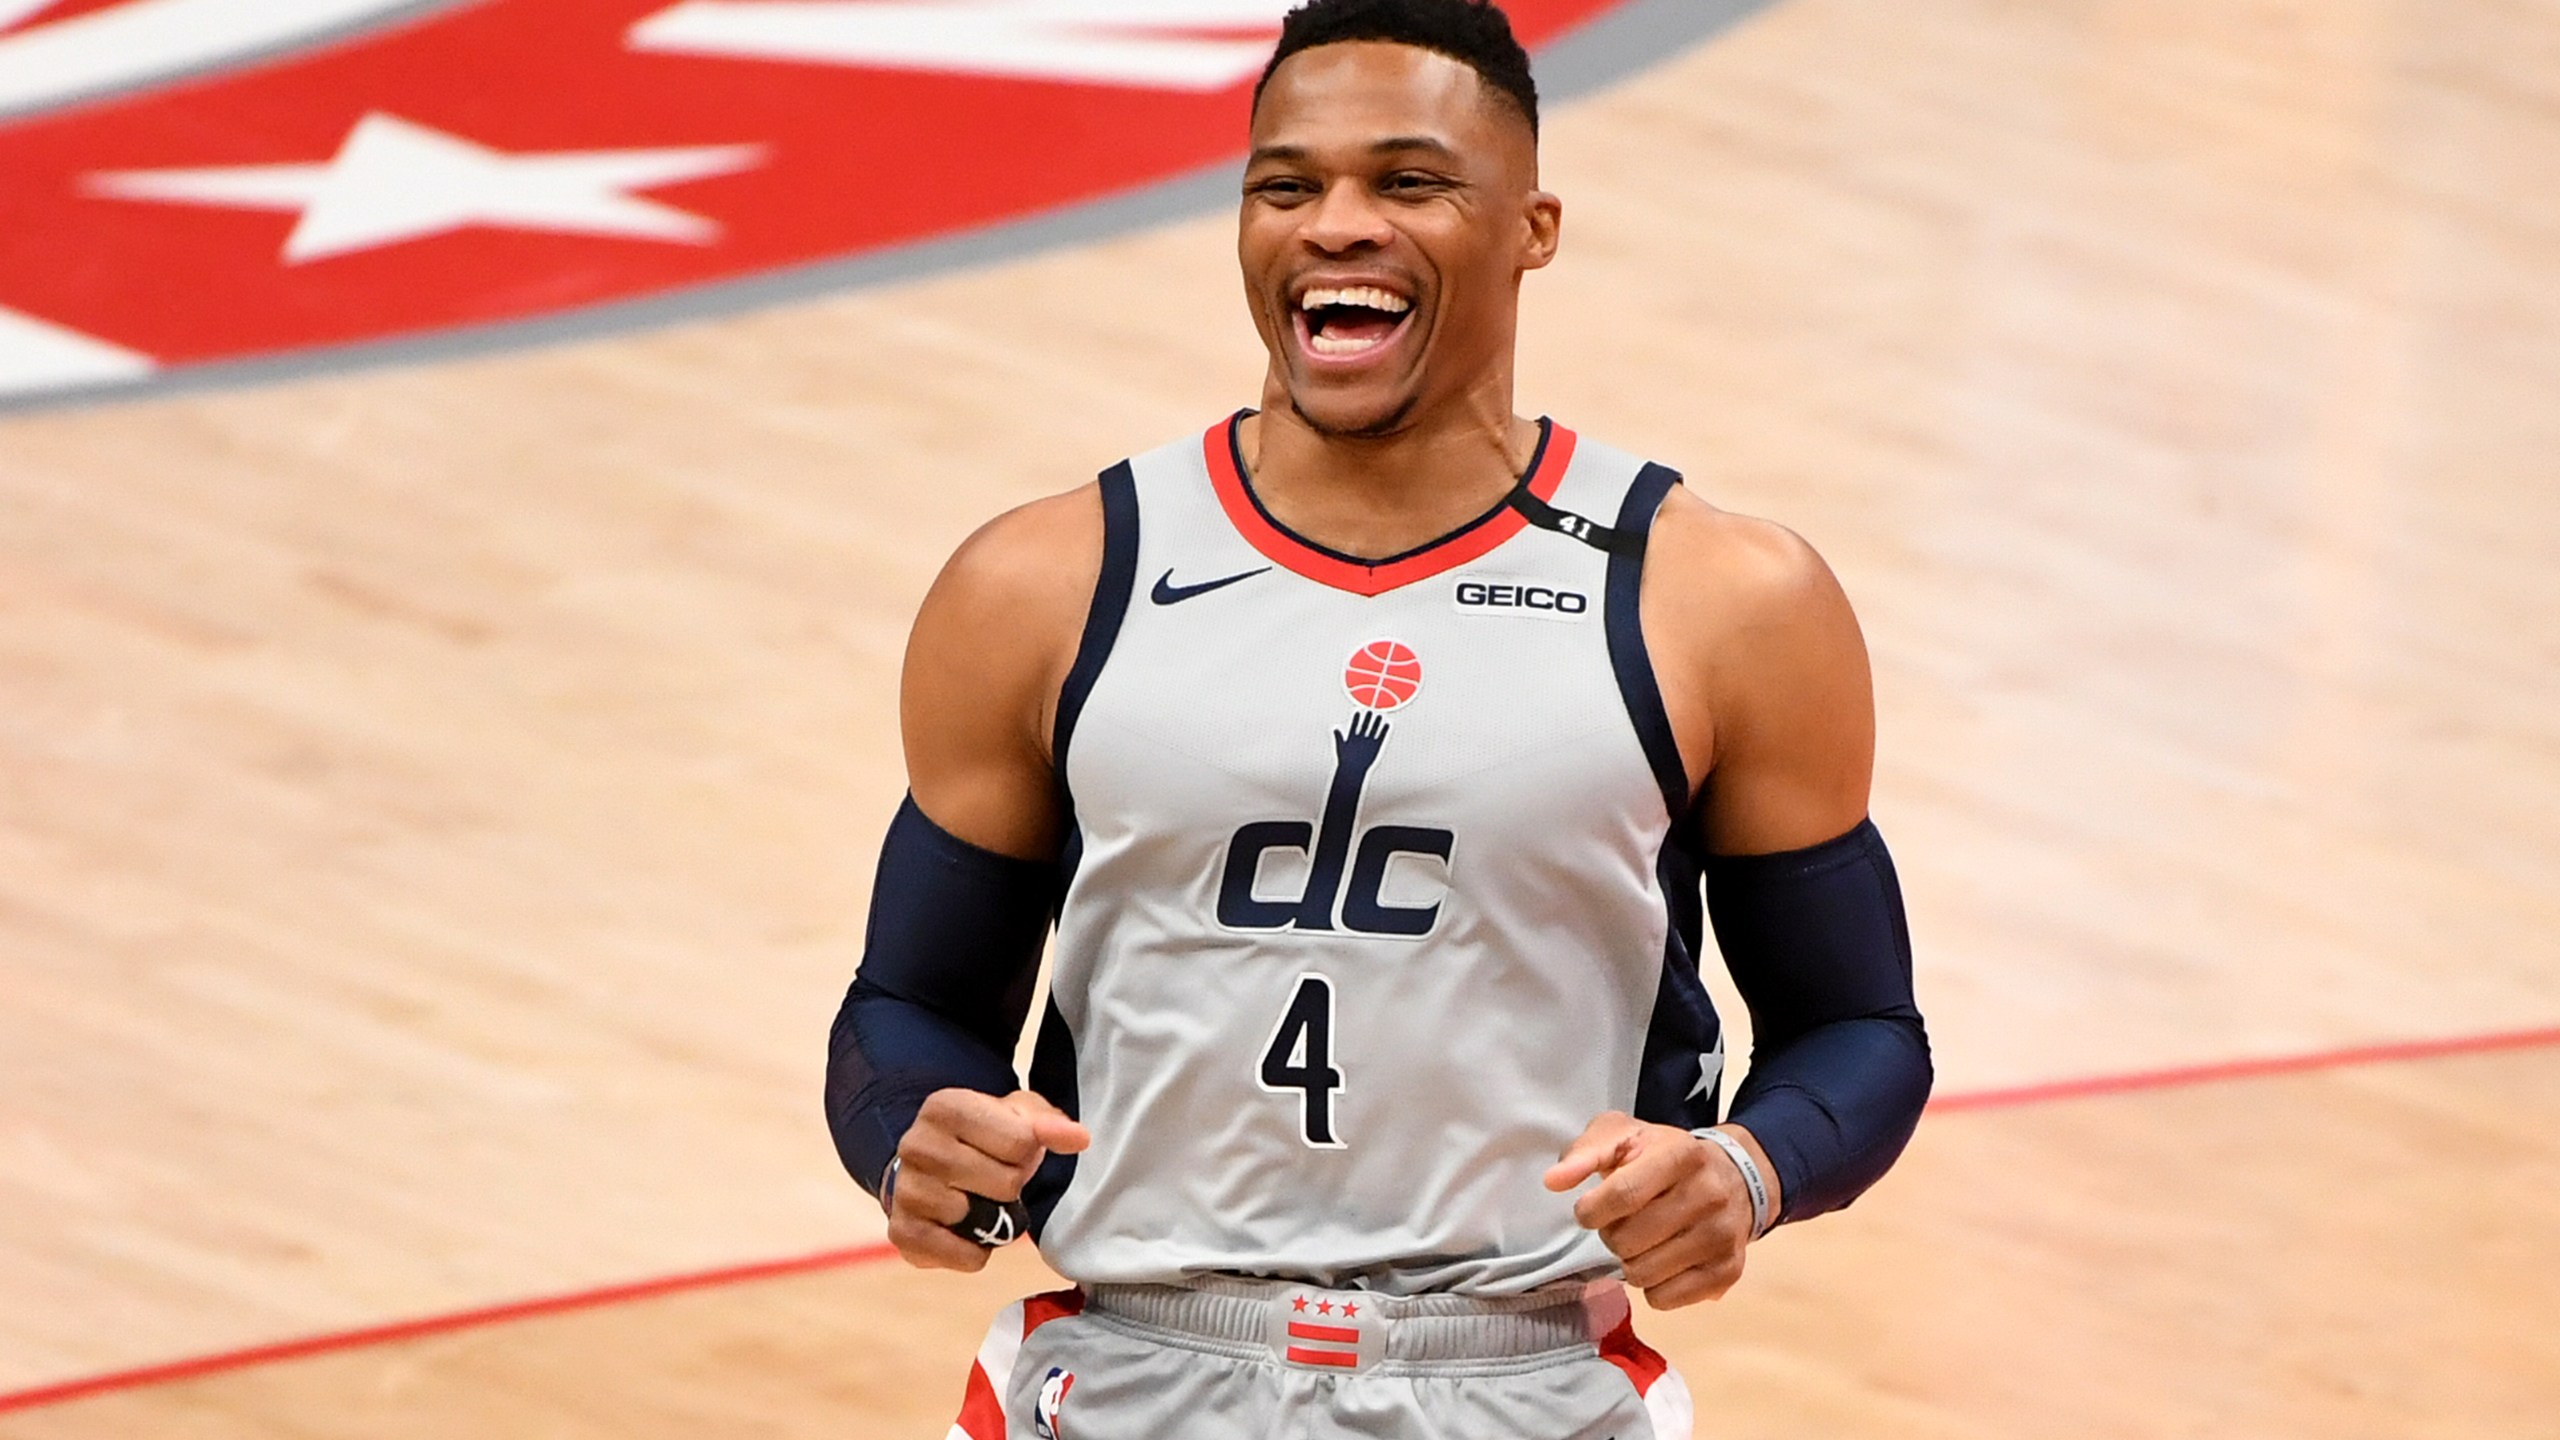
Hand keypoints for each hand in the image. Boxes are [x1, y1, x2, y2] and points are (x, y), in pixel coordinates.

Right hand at [886, 1089, 1090, 1271]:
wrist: (930, 1167)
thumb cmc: (982, 1138)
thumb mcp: (1016, 1116)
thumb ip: (1049, 1123)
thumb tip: (1079, 1138)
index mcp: (945, 1106)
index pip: (1020, 1142)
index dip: (1026, 1152)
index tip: (1008, 1149)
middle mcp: (917, 1145)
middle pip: (1005, 1183)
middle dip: (1011, 1185)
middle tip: (992, 1177)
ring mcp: (906, 1191)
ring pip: (984, 1220)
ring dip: (993, 1217)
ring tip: (977, 1199)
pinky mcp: (903, 1234)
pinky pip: (967, 1256)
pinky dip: (977, 1250)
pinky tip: (965, 1228)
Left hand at [1544, 1112, 1773, 1308]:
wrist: (1733, 1178)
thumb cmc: (1664, 1156)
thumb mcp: (1624, 1136)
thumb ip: (1585, 1151)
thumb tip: (1554, 1181)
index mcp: (1681, 1155)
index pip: (1623, 1194)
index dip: (1591, 1210)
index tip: (1588, 1211)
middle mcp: (1709, 1195)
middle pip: (1628, 1240)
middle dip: (1611, 1236)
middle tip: (1622, 1223)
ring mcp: (1722, 1236)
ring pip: (1643, 1274)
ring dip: (1630, 1262)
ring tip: (1642, 1241)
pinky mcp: (1728, 1272)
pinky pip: (1664, 1299)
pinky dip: (1652, 1287)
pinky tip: (1661, 1262)